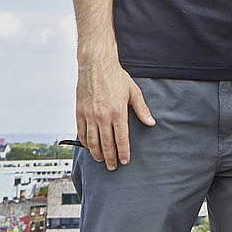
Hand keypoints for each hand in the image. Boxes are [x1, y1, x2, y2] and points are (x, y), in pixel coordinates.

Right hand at [75, 54, 154, 169]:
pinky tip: (90, 147)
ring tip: (102, 160)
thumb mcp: (134, 91)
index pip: (121, 139)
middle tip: (113, 167)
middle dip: (110, 159)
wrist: (96, 64)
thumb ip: (142, 109)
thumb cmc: (116, 77)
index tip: (125, 161)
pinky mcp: (79, 112)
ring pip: (92, 142)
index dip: (123, 153)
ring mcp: (89, 115)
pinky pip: (81, 132)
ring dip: (97, 154)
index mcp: (118, 112)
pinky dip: (85, 142)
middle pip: (106, 144)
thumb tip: (151, 122)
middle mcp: (102, 116)